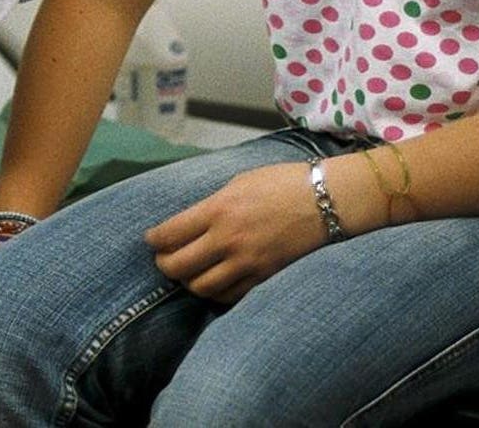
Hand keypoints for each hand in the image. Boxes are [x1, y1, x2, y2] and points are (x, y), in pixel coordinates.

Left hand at [143, 162, 327, 303]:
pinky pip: (229, 296)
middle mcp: (228, 239)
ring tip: (188, 272)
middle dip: (164, 265)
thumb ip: (211, 204)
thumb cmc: (282, 182)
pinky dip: (216, 293)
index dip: (154, 240)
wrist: (327, 200)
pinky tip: (214, 281)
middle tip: (164, 259)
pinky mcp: (264, 278)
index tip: (151, 240)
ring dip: (189, 281)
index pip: (169, 233)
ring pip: (201, 287)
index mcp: (218, 209)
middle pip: (178, 266)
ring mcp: (247, 263)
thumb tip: (188, 220)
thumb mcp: (238, 182)